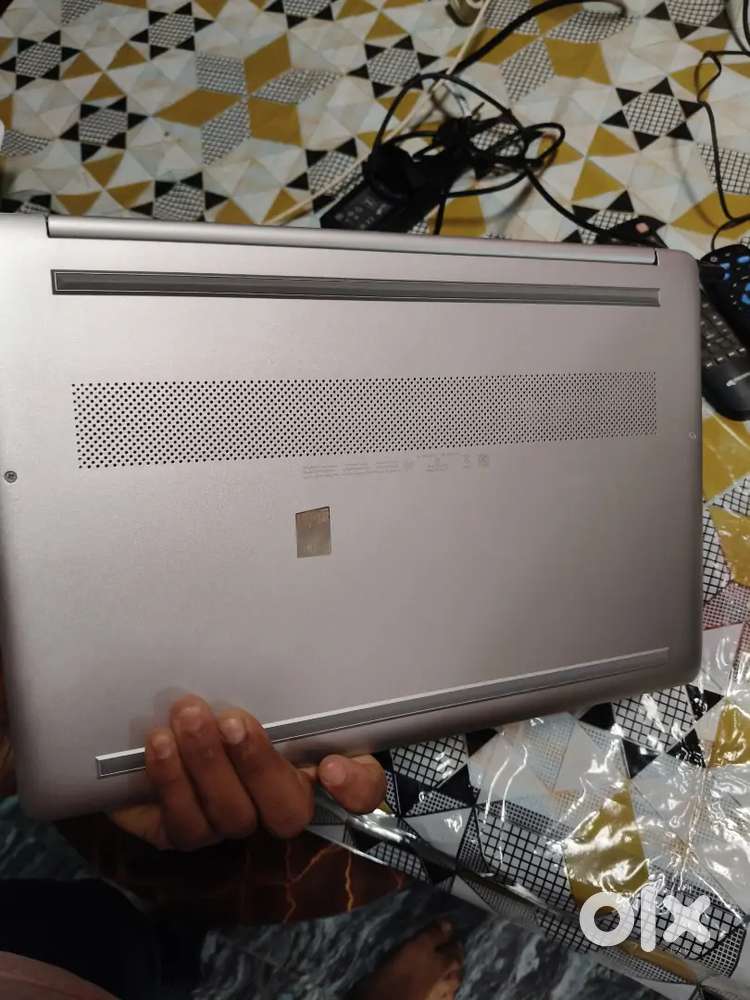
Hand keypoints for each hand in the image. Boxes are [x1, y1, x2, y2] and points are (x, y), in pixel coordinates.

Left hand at [110, 695, 384, 850]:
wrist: (156, 722)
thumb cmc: (221, 693)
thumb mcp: (257, 679)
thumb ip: (279, 675)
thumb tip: (292, 633)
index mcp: (313, 764)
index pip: (361, 789)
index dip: (355, 787)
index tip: (332, 766)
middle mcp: (277, 803)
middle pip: (288, 811)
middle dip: (257, 764)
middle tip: (232, 720)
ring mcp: (231, 823)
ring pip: (231, 817)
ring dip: (207, 765)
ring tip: (188, 717)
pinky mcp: (182, 832)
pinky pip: (180, 824)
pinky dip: (170, 782)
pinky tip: (160, 744)